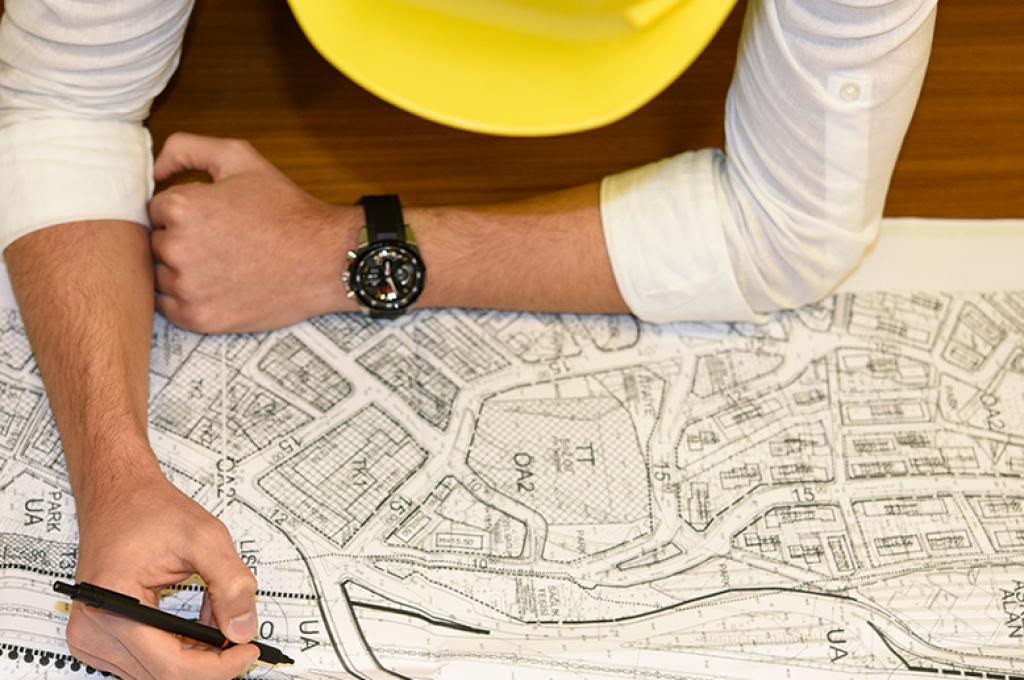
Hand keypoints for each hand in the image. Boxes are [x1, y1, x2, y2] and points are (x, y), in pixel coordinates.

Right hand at [67, 464, 259, 679]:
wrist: (118, 497)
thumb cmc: (150, 511)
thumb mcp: (205, 538)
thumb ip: (231, 584)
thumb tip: (243, 630)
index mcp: (114, 604)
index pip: (172, 666)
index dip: (218, 667)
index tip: (248, 651)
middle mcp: (93, 629)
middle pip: (165, 674)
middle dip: (210, 658)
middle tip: (240, 631)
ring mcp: (91, 637)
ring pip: (158, 671)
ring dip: (195, 652)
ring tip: (214, 612)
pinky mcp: (99, 638)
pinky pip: (147, 661)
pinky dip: (178, 647)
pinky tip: (193, 621)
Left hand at [148, 132, 356, 333]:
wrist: (325, 260)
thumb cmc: (286, 210)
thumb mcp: (240, 158)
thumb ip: (186, 148)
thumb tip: (152, 170)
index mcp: (182, 207)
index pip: (155, 210)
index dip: (184, 211)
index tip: (212, 218)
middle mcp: (177, 249)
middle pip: (155, 243)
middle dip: (181, 240)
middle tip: (221, 242)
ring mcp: (187, 288)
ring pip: (159, 275)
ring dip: (181, 270)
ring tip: (222, 264)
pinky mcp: (199, 318)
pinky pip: (169, 307)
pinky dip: (186, 298)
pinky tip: (217, 286)